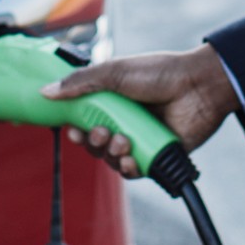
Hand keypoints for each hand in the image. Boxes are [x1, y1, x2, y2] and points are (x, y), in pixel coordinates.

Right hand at [40, 44, 239, 177]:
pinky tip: (131, 157)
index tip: (72, 130)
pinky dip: (129, 167)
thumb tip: (46, 91)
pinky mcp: (156, 155)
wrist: (199, 85)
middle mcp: (124, 121)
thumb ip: (80, 82)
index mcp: (112, 101)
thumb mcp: (115, 72)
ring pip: (112, 159)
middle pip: (95, 144)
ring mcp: (140, 139)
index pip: (84, 120)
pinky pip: (134, 172)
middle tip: (103, 132)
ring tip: (124, 140)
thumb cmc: (160, 73)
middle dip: (94, 142)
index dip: (75, 129)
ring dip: (111, 153)